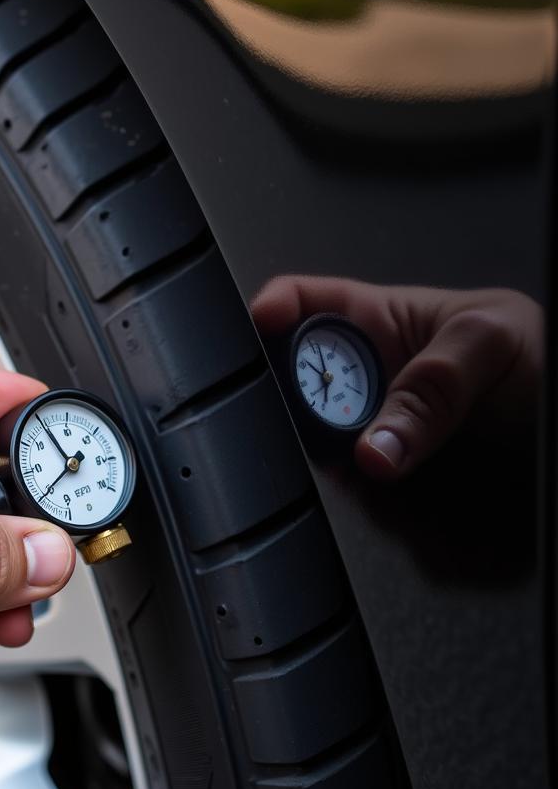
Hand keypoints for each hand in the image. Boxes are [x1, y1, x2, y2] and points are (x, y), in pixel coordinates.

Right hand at [252, 277, 543, 479]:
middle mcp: (365, 373)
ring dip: (312, 448)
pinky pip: (345, 478)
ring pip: (312, 434)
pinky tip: (353, 482)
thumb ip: (431, 384)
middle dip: (281, 393)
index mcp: (379, 318)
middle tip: (299, 412)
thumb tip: (376, 444)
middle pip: (291, 378)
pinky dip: (341, 486)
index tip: (257, 328)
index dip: (269, 310)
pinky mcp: (383, 466)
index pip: (302, 302)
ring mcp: (371, 422)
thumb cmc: (540, 355)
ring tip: (334, 455)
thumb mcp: (490, 342)